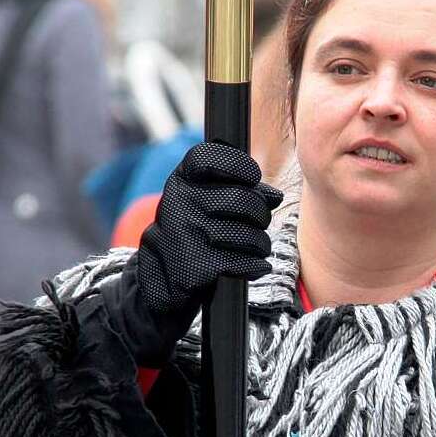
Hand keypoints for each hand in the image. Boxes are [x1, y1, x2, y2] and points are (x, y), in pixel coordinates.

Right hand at [102, 141, 282, 365]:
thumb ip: (238, 191)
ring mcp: (188, 233)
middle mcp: (180, 203)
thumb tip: (274, 196)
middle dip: (261, 215)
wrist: (161, 280)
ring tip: (255, 248)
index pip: (210, 157)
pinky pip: (245, 261)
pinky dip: (256, 266)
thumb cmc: (191, 233)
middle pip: (244, 200)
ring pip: (250, 234)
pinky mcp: (197, 265)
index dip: (239, 165)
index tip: (252, 178)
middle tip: (259, 223)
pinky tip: (254, 266)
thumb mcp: (203, 203)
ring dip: (261, 244)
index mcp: (181, 181)